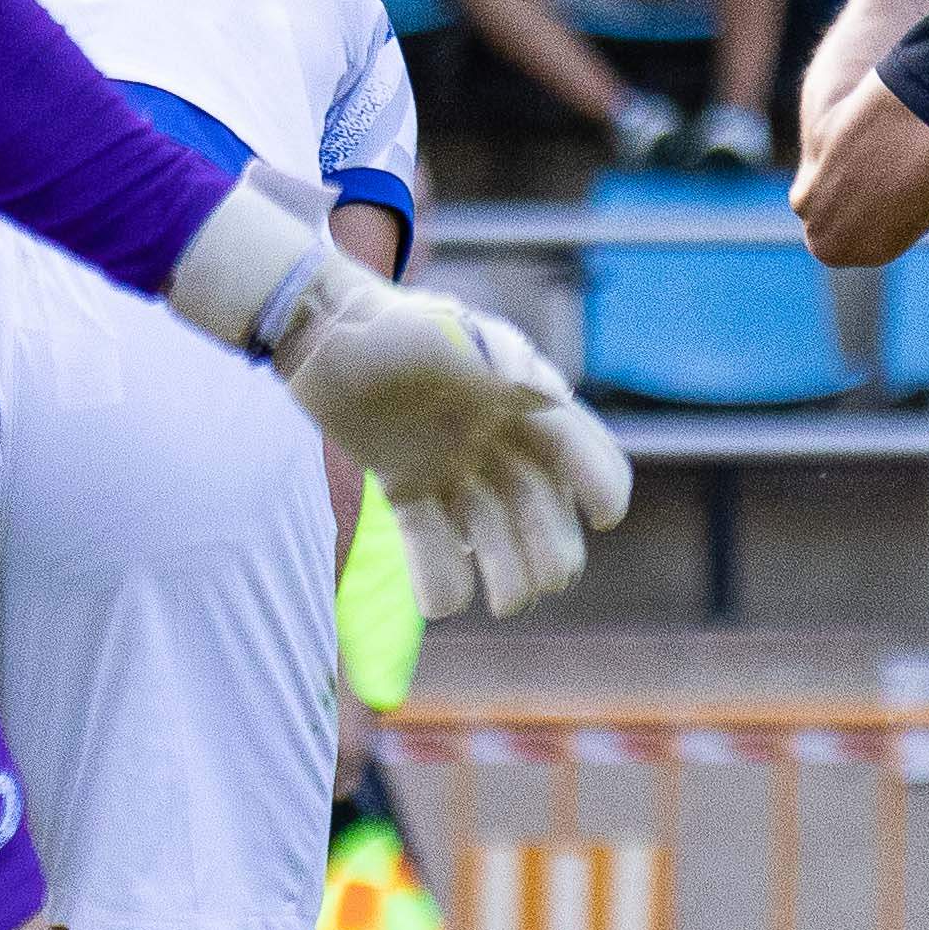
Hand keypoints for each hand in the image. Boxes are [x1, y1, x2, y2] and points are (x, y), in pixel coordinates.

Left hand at [276, 275, 638, 615]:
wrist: (320, 331)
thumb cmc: (390, 323)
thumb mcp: (446, 332)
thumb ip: (499, 359)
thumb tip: (554, 395)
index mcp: (517, 399)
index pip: (576, 446)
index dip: (599, 481)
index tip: (607, 518)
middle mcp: (493, 438)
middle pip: (539, 504)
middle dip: (550, 548)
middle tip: (546, 585)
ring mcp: (450, 465)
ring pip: (490, 529)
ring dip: (506, 571)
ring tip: (504, 606)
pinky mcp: (406, 485)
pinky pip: (429, 537)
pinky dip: (439, 572)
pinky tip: (444, 605)